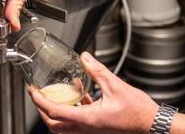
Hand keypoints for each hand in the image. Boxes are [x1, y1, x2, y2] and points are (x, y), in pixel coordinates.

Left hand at [28, 52, 158, 133]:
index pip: (55, 112)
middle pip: (54, 124)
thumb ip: (97, 71)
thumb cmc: (137, 111)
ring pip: (64, 125)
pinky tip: (78, 94)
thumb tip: (84, 57)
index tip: (33, 91)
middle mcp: (87, 128)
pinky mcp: (97, 127)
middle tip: (38, 95)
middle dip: (42, 110)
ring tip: (53, 95)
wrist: (151, 125)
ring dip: (55, 111)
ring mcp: (91, 130)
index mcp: (88, 119)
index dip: (40, 101)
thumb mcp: (115, 86)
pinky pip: (77, 120)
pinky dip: (72, 108)